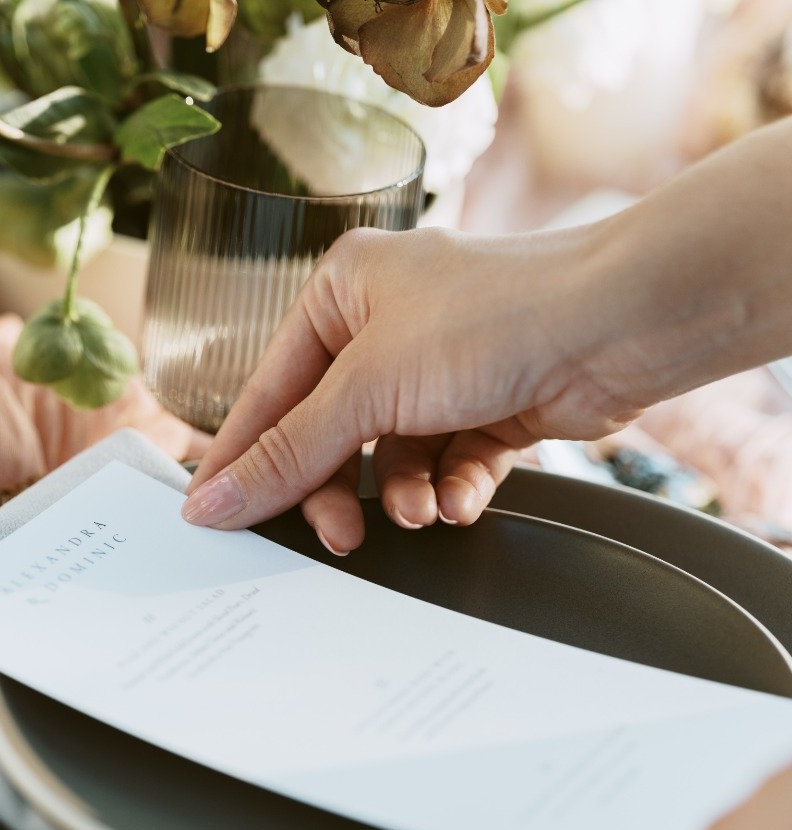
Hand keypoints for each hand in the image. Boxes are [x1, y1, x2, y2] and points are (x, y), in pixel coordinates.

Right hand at [181, 222, 642, 553]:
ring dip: (403, 495)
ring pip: (389, 461)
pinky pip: (445, 467)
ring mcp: (441, 369)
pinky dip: (451, 488)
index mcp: (342, 293)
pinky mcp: (488, 408)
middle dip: (341, 490)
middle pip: (330, 437)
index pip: (271, 392)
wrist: (618, 325)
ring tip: (421, 508)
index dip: (245, 458)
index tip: (214, 514)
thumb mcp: (367, 389)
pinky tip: (460, 497)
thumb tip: (216, 500)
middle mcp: (389, 326)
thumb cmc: (500, 315)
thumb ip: (288, 454)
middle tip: (341, 534)